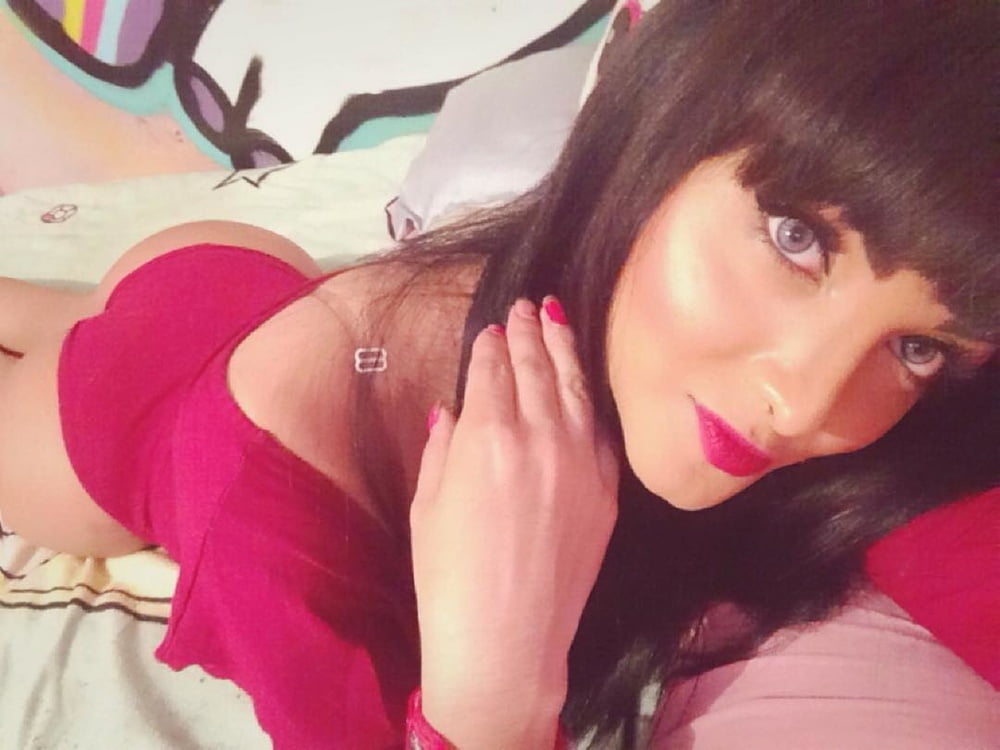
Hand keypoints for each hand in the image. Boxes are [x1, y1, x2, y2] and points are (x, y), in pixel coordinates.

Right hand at [410, 297, 618, 747]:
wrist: (506, 641)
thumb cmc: (448, 578)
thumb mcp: (427, 505)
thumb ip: (442, 446)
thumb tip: (451, 409)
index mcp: (487, 437)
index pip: (492, 371)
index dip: (492, 344)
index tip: (493, 325)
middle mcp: (539, 438)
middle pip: (535, 368)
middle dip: (530, 331)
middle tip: (527, 306)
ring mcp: (580, 462)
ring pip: (574, 388)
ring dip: (565, 348)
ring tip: (559, 318)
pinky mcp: (606, 491)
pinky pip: (599, 430)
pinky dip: (589, 400)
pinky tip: (583, 383)